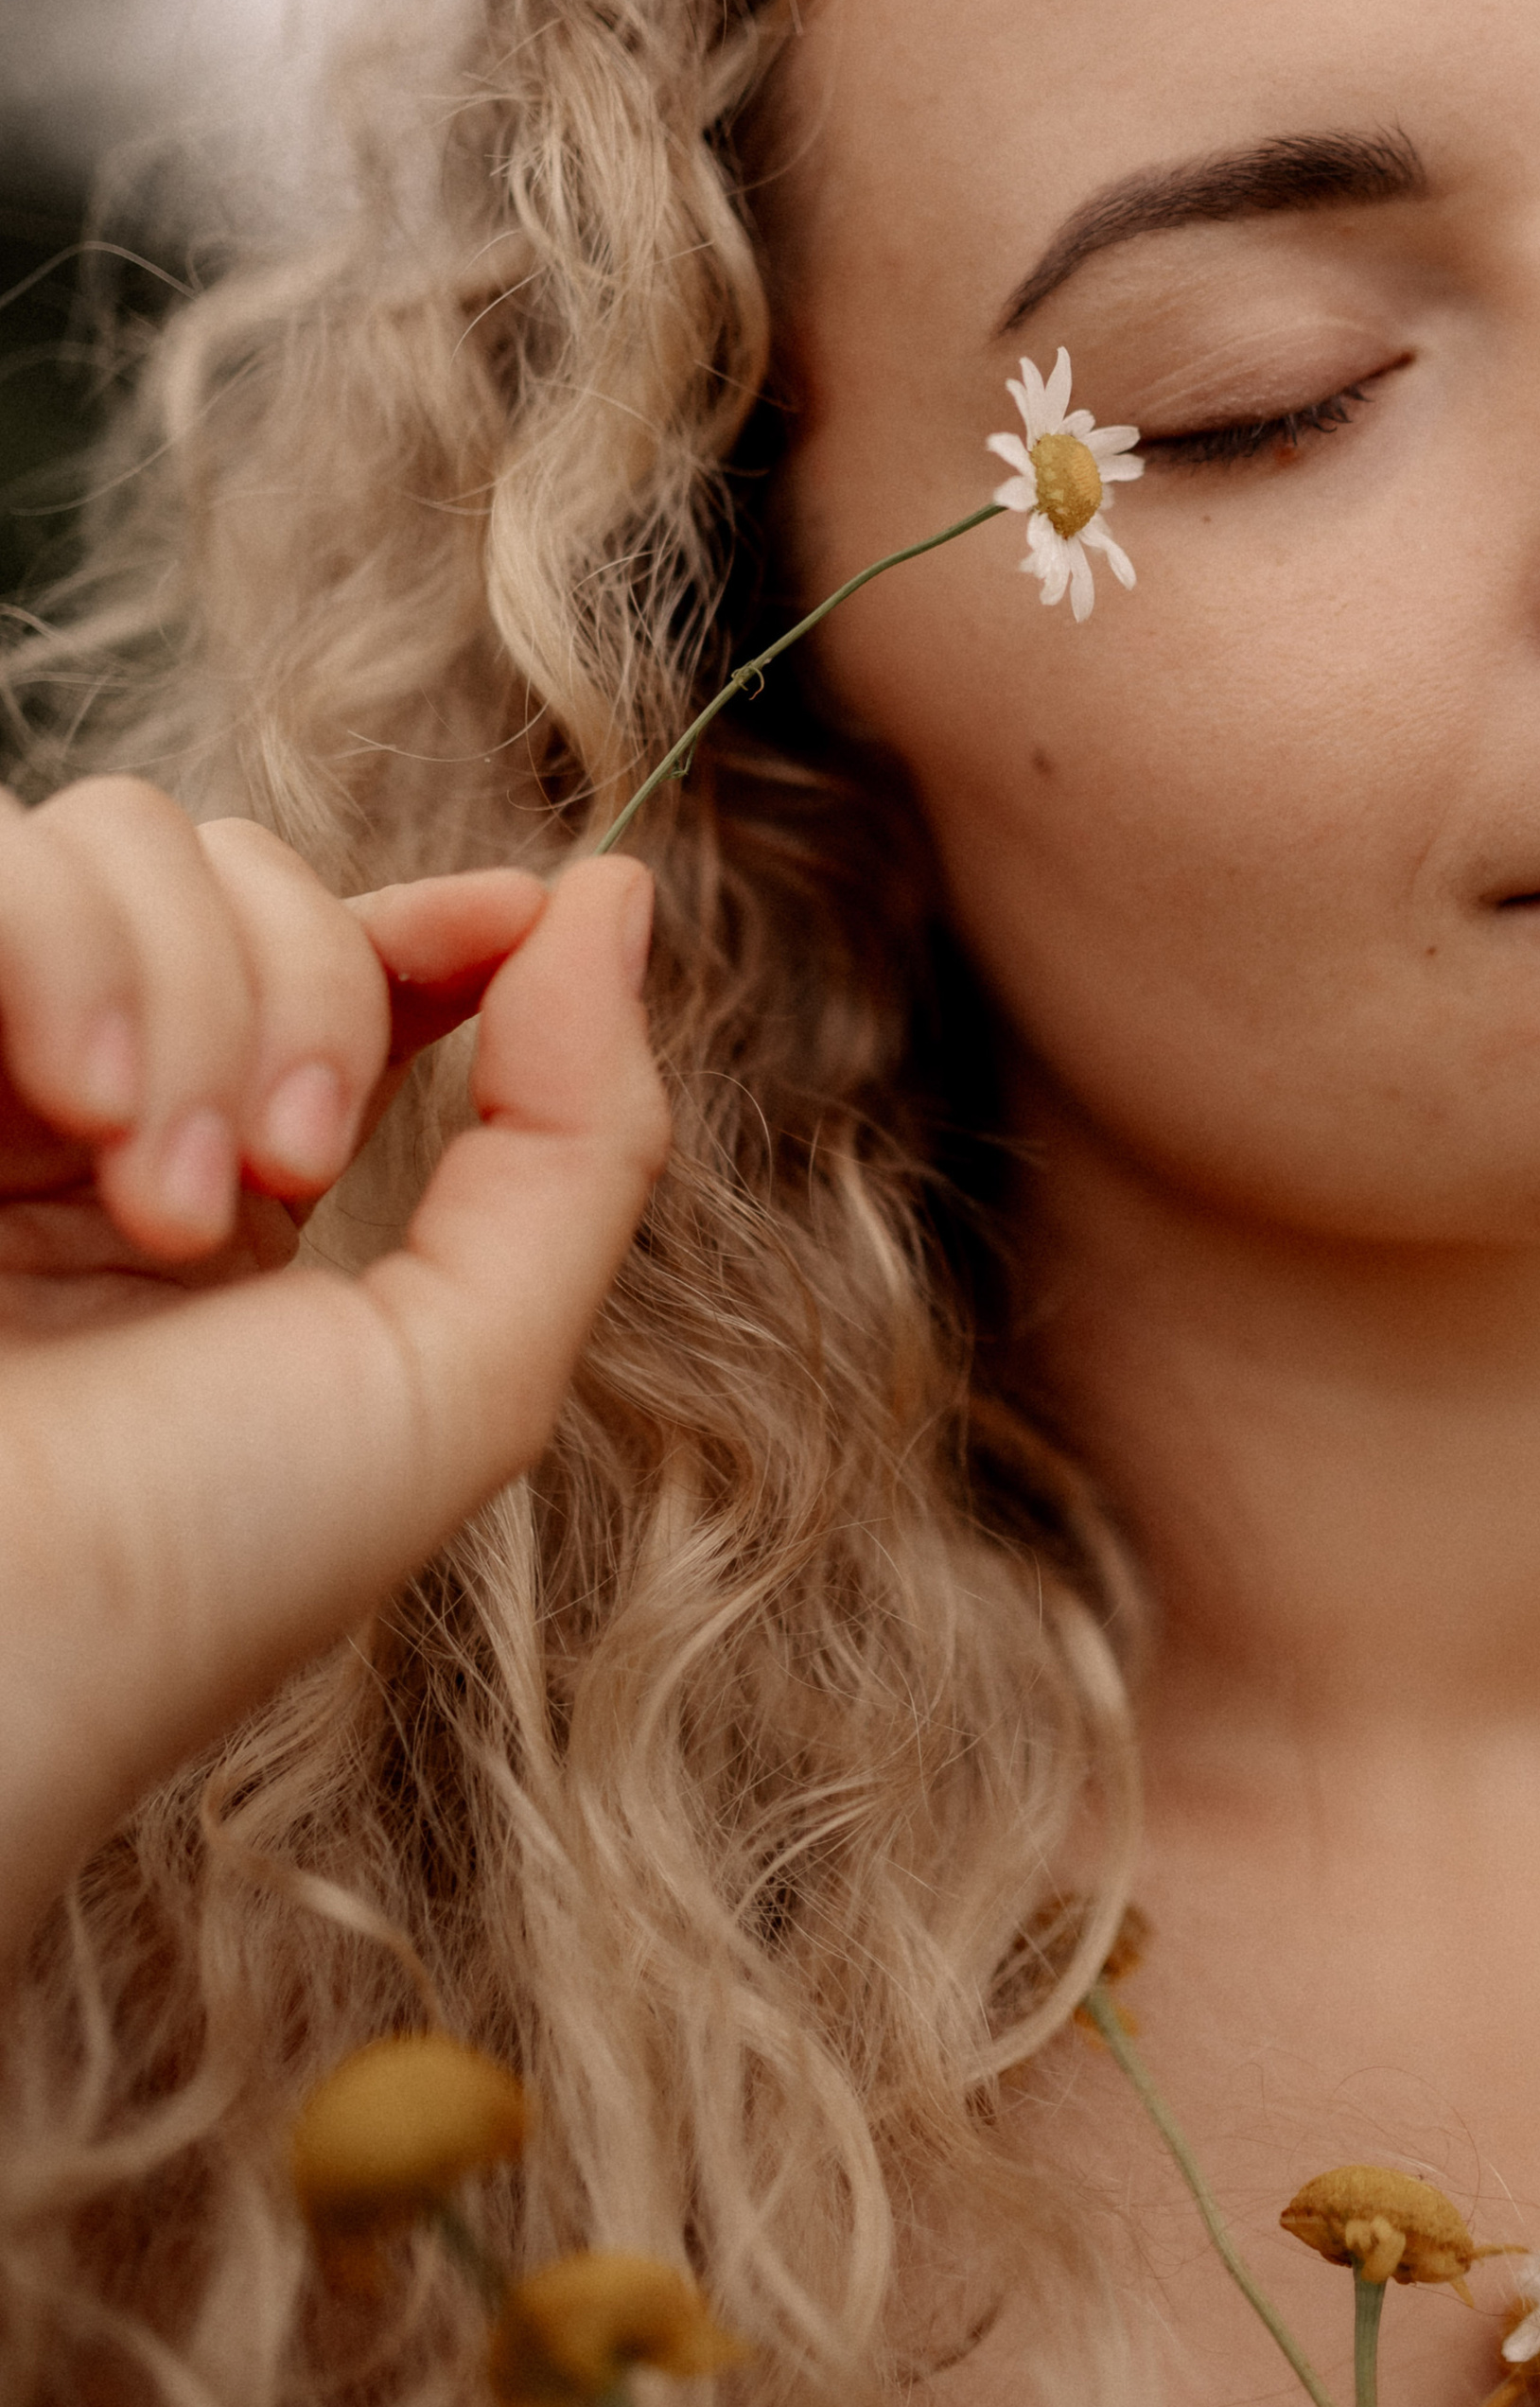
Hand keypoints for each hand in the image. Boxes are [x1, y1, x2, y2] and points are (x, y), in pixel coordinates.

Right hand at [0, 783, 669, 1962]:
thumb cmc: (186, 1572)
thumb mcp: (460, 1376)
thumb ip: (576, 1137)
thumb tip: (617, 897)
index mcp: (230, 1192)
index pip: (345, 953)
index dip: (431, 918)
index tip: (502, 924)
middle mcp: (83, 1113)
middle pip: (241, 870)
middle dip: (304, 997)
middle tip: (272, 1188)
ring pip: (111, 834)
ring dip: (188, 993)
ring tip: (155, 1201)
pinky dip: (54, 944)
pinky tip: (70, 1105)